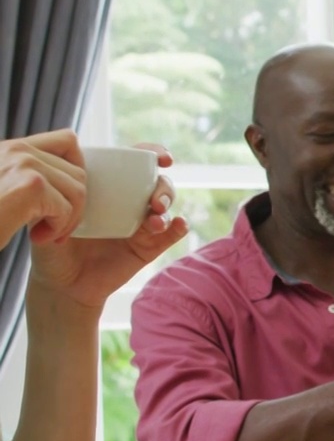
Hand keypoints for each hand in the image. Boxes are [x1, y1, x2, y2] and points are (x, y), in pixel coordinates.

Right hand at [0, 130, 86, 245]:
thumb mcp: (3, 188)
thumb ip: (20, 176)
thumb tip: (74, 177)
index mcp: (7, 149)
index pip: (68, 141)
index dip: (77, 172)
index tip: (62, 200)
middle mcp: (15, 149)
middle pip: (78, 170)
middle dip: (73, 204)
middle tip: (53, 227)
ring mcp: (23, 163)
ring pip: (78, 190)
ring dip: (67, 219)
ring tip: (44, 234)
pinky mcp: (30, 186)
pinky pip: (67, 207)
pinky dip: (58, 228)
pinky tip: (37, 238)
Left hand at [27, 143, 189, 308]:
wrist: (61, 286)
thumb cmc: (52, 248)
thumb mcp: (48, 215)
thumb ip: (54, 194)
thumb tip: (62, 174)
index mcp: (108, 188)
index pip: (135, 163)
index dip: (153, 154)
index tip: (161, 158)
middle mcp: (129, 203)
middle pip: (158, 183)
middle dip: (164, 187)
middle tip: (155, 202)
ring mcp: (141, 225)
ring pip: (167, 207)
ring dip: (168, 206)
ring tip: (155, 220)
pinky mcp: (148, 247)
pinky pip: (171, 235)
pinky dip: (178, 227)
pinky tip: (178, 225)